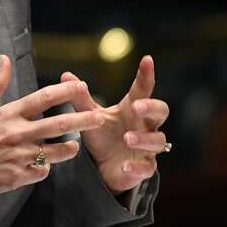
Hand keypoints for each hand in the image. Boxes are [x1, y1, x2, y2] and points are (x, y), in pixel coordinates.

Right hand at [0, 54, 106, 200]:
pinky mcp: (17, 177)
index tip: (80, 86)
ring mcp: (19, 157)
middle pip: (58, 125)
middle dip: (82, 120)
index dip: (65, 91)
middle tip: (99, 117)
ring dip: (69, 149)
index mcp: (8, 115)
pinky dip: (45, 168)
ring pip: (56, 153)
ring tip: (75, 147)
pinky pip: (41, 171)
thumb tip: (4, 59)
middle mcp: (17, 134)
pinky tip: (44, 165)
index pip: (42, 98)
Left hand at [62, 55, 169, 193]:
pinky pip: (147, 167)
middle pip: (161, 111)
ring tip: (127, 138)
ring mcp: (147, 147)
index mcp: (132, 109)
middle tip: (137, 106)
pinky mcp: (144, 167)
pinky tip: (125, 165)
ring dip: (144, 138)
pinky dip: (137, 167)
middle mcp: (145, 125)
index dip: (146, 75)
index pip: (143, 89)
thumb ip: (81, 98)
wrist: (104, 166)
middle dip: (151, 107)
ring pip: (157, 140)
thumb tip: (65, 75)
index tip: (146, 59)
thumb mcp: (91, 116)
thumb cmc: (103, 136)